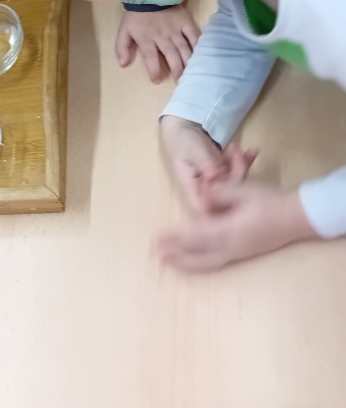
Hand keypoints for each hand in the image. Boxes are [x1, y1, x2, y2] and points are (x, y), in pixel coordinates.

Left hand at [116, 6, 200, 83]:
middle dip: (176, 69)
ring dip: (188, 62)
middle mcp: (162, 36)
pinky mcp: (186, 22)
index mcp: (146, 38)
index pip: (150, 57)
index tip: (157, 80)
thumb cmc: (136, 15)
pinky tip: (202, 55)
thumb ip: (121, 47)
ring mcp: (176, 29)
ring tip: (192, 73)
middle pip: (171, 55)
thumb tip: (123, 64)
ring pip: (184, 48)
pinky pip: (194, 35)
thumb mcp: (123, 30)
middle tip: (180, 81)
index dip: (154, 69)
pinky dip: (198, 46)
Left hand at [156, 181, 315, 271]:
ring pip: (207, 262)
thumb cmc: (270, 201)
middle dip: (176, 256)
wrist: (298, 218)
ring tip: (169, 263)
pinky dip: (201, 263)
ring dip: (186, 263)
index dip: (175, 238)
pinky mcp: (244, 254)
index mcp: (228, 231)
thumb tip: (202, 198)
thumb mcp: (242, 190)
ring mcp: (239, 253)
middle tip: (156, 256)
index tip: (157, 238)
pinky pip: (217, 262)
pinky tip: (194, 261)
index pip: (194, 236)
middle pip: (198, 255)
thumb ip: (218, 194)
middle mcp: (231, 246)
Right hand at [160, 116, 255, 212]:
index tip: (233, 188)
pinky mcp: (226, 175)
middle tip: (238, 155)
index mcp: (192, 188)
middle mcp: (206, 190)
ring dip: (242, 166)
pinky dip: (245, 163)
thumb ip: (206, 164)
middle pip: (226, 198)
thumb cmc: (184, 139)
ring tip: (238, 148)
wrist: (187, 127)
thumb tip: (218, 178)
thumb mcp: (194, 150)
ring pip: (236, 185)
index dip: (221, 205)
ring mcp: (217, 183)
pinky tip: (250, 152)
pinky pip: (239, 174)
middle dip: (237, 176)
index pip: (205, 207)